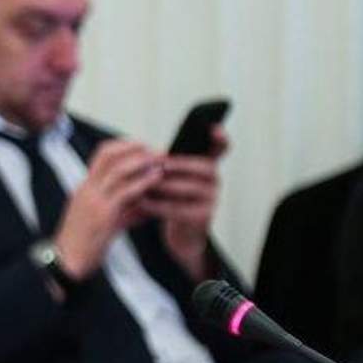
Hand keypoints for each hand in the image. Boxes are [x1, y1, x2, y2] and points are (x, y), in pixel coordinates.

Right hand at [54, 139, 164, 280]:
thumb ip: (123, 212)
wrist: (67, 263)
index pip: (101, 155)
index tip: (142, 147)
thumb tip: (144, 209)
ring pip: (118, 170)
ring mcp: (94, 201)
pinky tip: (157, 179)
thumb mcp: (102, 222)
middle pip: (109, 156)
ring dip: (142, 162)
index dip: (123, 146)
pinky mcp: (103, 215)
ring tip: (160, 161)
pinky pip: (125, 192)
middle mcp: (87, 189)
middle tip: (156, 151)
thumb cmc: (82, 244)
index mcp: (85, 188)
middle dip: (134, 149)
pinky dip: (143, 181)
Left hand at [142, 125, 228, 280]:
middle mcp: (215, 181)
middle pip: (200, 167)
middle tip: (156, 162)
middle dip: (176, 164)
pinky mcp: (203, 218)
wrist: (182, 235)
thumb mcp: (173, 179)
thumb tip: (149, 154)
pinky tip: (141, 201)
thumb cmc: (174, 200)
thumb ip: (168, 164)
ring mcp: (212, 200)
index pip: (221, 148)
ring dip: (162, 185)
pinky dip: (157, 204)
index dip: (220, 138)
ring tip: (143, 182)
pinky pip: (177, 208)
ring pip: (187, 188)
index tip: (214, 128)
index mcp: (208, 166)